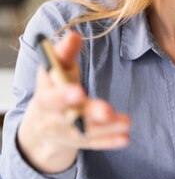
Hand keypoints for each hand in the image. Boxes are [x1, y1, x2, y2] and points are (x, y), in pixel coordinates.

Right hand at [17, 31, 129, 173]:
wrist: (43, 123)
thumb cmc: (54, 86)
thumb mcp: (57, 68)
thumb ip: (64, 53)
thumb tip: (73, 35)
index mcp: (44, 95)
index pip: (50, 97)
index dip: (63, 95)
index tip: (78, 91)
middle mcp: (53, 117)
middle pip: (69, 117)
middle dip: (88, 113)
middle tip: (106, 111)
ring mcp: (66, 132)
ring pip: (85, 132)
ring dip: (106, 128)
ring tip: (126, 121)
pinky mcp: (79, 141)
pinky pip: (94, 143)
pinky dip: (109, 141)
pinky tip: (125, 138)